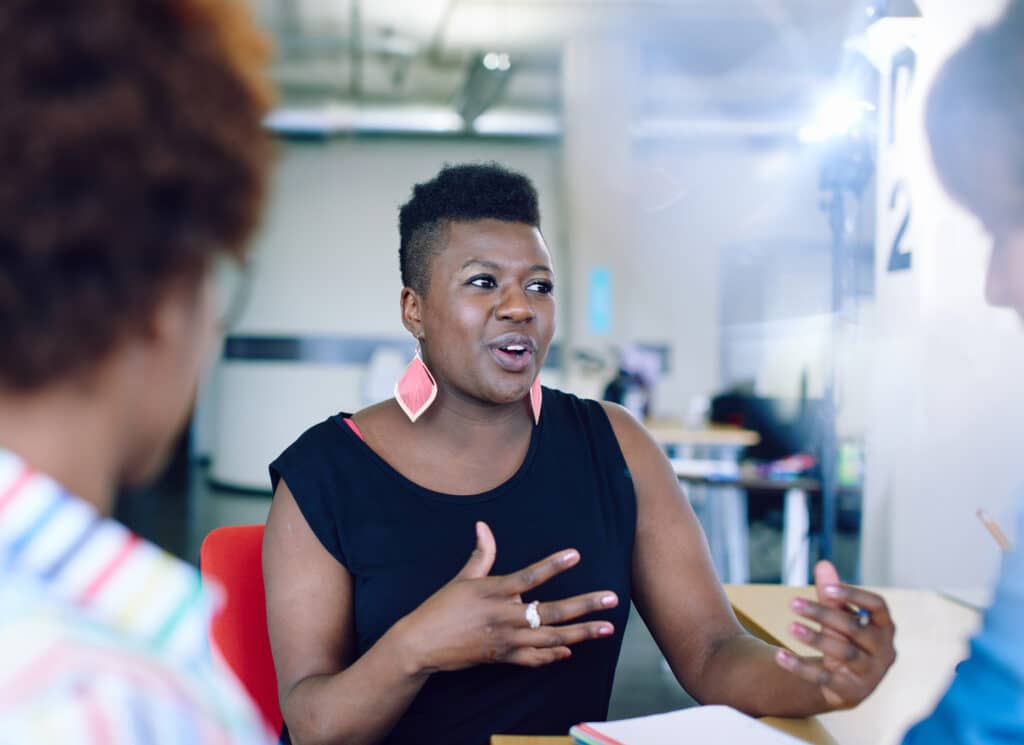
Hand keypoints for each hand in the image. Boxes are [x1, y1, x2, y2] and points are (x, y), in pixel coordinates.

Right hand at [392, 521, 618, 674]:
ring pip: (551, 638)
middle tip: (612, 600)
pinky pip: (534, 658)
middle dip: (585, 606)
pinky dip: (553, 655)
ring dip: (581, 633)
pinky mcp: (502, 657)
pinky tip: (571, 649)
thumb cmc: (441, 607)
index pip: (530, 576)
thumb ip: (481, 554)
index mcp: (494, 592)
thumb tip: (483, 525)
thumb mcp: (462, 578)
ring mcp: (505, 640)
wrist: (421, 644)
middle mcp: (504, 616)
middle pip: (552, 612)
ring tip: (606, 628)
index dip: (553, 565)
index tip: (576, 555)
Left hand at [774, 560, 896, 709]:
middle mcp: (884, 650)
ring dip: (816, 639)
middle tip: (793, 603)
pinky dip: (801, 667)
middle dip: (824, 614)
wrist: (846, 683)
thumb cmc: (846, 639)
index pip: (877, 606)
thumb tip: (823, 564)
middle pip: (856, 629)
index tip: (827, 588)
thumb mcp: (839, 616)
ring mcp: (871, 674)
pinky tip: (780, 655)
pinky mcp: (852, 692)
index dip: (854, 595)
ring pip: (845, 653)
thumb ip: (831, 593)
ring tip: (790, 627)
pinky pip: (825, 678)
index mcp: (885, 627)